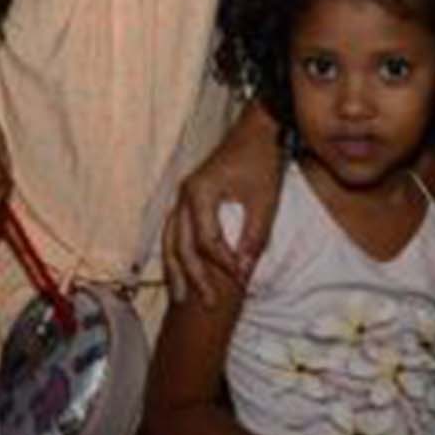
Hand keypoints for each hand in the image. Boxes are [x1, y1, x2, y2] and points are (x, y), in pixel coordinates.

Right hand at [162, 109, 281, 305]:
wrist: (258, 130)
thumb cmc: (261, 162)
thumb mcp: (264, 201)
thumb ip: (253, 237)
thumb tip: (243, 272)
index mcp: (201, 193)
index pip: (207, 240)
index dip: (223, 264)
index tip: (242, 280)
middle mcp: (185, 195)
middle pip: (181, 243)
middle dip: (193, 276)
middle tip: (206, 304)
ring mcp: (183, 195)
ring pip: (171, 238)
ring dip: (175, 268)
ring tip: (178, 297)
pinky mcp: (189, 197)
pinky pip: (176, 230)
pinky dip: (177, 252)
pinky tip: (182, 269)